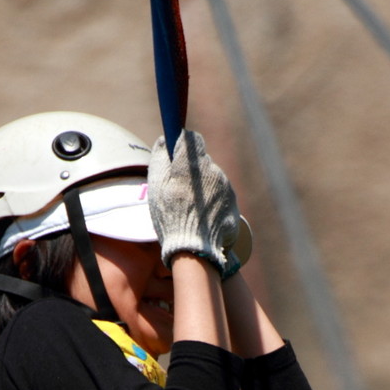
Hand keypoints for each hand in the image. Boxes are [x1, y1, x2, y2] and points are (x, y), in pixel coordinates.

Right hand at [147, 130, 239, 277]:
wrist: (195, 249)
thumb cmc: (171, 216)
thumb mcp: (156, 185)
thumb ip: (160, 157)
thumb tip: (164, 140)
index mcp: (192, 162)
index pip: (192, 139)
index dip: (184, 146)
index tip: (178, 156)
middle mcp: (212, 170)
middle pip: (203, 161)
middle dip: (193, 171)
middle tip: (181, 191)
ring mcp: (225, 186)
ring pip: (213, 179)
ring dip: (204, 188)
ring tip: (192, 209)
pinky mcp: (233, 203)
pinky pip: (222, 195)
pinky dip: (213, 203)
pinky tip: (203, 217)